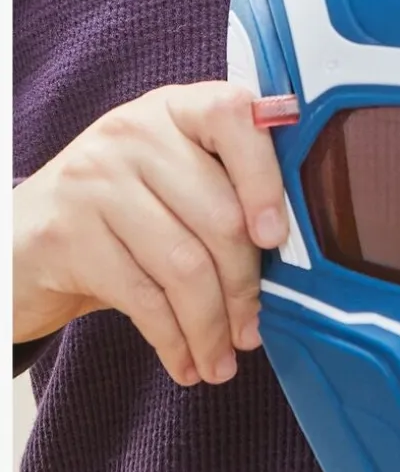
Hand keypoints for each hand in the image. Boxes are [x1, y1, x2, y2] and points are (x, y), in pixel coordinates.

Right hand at [12, 83, 287, 385]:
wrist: (21, 240)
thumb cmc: (124, 213)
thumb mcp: (174, 180)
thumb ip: (227, 191)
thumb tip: (299, 258)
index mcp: (176, 108)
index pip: (234, 117)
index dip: (265, 180)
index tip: (276, 238)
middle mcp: (134, 132)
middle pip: (218, 215)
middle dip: (244, 288)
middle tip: (252, 331)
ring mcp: (94, 180)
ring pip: (183, 266)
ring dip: (211, 327)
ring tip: (222, 360)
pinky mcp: (65, 234)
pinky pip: (142, 298)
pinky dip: (174, 341)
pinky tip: (186, 363)